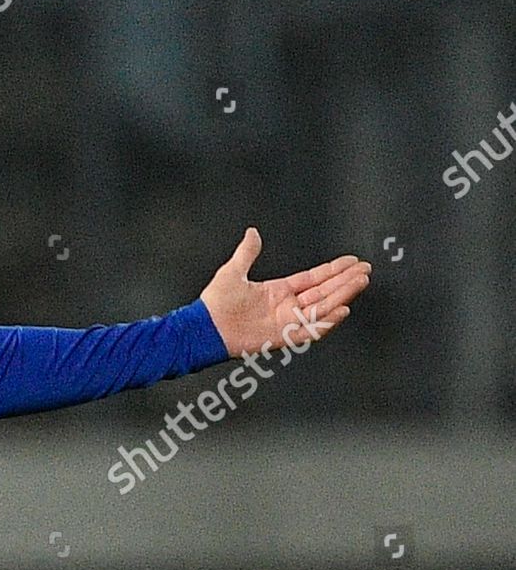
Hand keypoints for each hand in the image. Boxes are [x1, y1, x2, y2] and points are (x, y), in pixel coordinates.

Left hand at [200, 228, 370, 357]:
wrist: (205, 327)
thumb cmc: (215, 304)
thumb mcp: (233, 271)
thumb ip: (247, 252)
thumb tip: (252, 233)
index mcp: (278, 291)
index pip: (314, 278)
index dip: (333, 270)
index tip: (351, 262)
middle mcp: (287, 306)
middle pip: (324, 291)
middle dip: (345, 280)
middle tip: (364, 269)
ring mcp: (287, 321)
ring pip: (323, 307)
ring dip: (342, 294)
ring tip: (360, 282)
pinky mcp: (284, 336)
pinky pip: (311, 329)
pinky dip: (327, 320)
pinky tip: (341, 308)